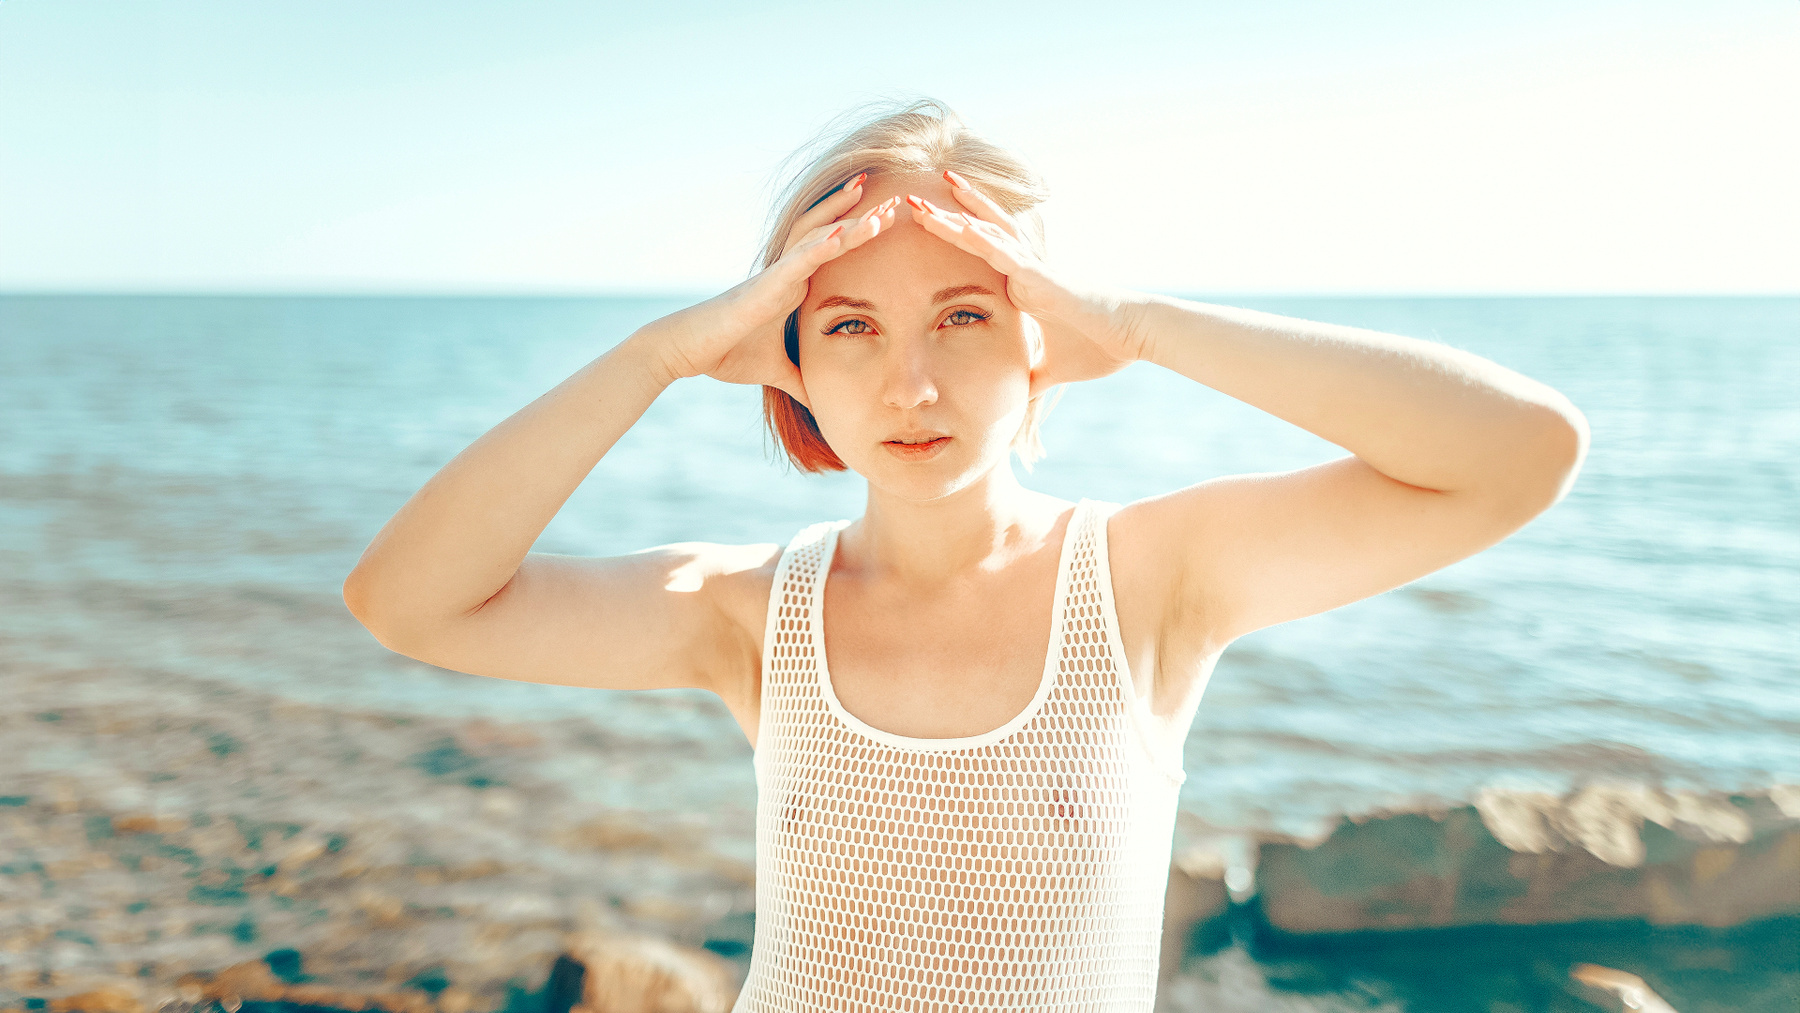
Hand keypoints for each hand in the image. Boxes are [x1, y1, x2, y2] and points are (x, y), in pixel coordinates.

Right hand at [633, 177, 900, 406]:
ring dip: (847, 224)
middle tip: (894, 200)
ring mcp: (775, 277)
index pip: (833, 253)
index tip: (889, 220)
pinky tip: (841, 235)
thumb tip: (821, 406)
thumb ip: (801, 382)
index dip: (859, 235)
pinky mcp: (761, 288)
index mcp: (793, 287)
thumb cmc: (725, 354)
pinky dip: (818, 248)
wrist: (685, 352)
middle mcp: (787, 274)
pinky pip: (795, 263)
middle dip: (860, 216)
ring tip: (878, 208)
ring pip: (816, 240)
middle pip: (829, 234)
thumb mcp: (777, 372)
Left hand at [905, 171, 1147, 395]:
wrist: (1138, 336)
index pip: (981, 259)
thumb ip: (1032, 380)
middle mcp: (1025, 272)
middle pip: (978, 237)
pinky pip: (1007, 253)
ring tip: (923, 199)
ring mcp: (1033, 271)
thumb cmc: (1104, 346)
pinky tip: (960, 223)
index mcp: (1024, 289)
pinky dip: (982, 238)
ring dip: (954, 217)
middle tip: (911, 201)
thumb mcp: (1054, 371)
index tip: (925, 231)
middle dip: (945, 219)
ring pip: (986, 236)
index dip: (955, 242)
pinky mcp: (1043, 277)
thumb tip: (1017, 398)